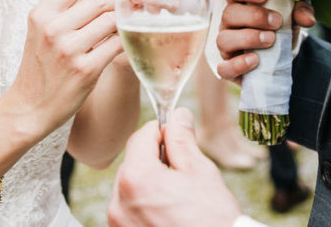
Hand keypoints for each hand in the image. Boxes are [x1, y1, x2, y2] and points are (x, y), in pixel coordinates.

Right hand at [5, 0, 123, 135]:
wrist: (29, 107)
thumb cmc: (41, 65)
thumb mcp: (43, 30)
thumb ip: (67, 6)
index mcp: (40, 14)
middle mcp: (52, 29)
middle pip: (98, 0)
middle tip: (128, 2)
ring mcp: (69, 50)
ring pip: (111, 20)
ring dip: (123, 19)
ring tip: (126, 21)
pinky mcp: (85, 69)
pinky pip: (116, 44)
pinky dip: (125, 39)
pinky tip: (124, 40)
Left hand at [108, 108, 241, 226]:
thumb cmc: (212, 218)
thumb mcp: (200, 172)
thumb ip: (183, 140)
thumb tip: (178, 115)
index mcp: (136, 178)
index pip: (140, 137)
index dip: (161, 131)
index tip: (177, 135)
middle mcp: (118, 202)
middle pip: (132, 163)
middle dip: (155, 159)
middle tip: (183, 169)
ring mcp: (118, 224)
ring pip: (129, 187)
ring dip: (149, 182)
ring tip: (178, 195)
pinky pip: (129, 210)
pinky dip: (144, 204)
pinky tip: (169, 212)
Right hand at [215, 0, 314, 82]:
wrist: (281, 58)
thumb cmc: (281, 30)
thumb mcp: (293, 17)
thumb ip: (301, 12)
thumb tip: (309, 19)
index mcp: (240, 4)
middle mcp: (229, 23)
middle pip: (229, 13)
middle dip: (254, 16)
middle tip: (277, 22)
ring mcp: (226, 45)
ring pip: (224, 39)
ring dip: (248, 38)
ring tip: (271, 40)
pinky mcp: (228, 67)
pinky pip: (224, 67)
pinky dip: (238, 64)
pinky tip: (255, 61)